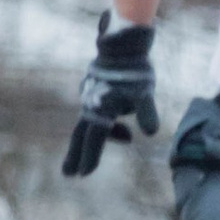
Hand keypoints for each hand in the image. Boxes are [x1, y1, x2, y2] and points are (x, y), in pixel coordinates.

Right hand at [61, 18, 158, 178]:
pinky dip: (102, 121)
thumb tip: (151, 133)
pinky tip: (115, 124)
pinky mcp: (93, 90)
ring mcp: (90, 97)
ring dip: (91, 140)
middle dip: (76, 155)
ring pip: (87, 124)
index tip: (84, 174)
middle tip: (68, 175)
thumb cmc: (134, 70)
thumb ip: (147, 112)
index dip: (90, 157)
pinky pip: (95, 111)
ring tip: (111, 145)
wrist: (121, 44)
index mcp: (102, 109)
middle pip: (81, 135)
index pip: (95, 139)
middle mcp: (92, 105)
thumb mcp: (145, 92)